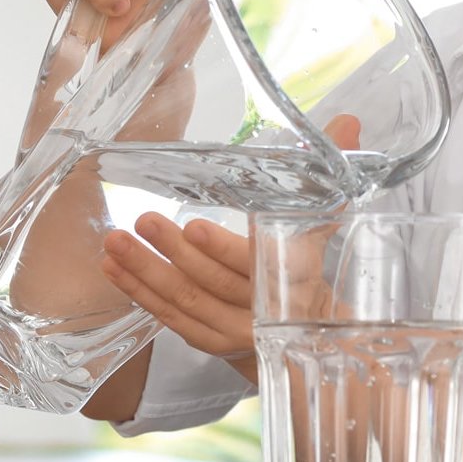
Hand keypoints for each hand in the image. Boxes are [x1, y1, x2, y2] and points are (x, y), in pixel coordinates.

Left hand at [99, 115, 362, 384]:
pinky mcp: (208, 340)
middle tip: (144, 221)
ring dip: (147, 273)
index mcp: (294, 280)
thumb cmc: (310, 266)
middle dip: (176, 254)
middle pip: (215, 284)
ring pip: (187, 303)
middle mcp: (263, 314)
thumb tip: (349, 121)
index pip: (260, 266)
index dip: (226, 251)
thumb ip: (330, 172)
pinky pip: (171, 318)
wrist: (313, 339)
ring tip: (115, 243)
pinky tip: (113, 268)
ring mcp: (234, 333)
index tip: (195, 227)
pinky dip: (140, 293)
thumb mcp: (324, 220)